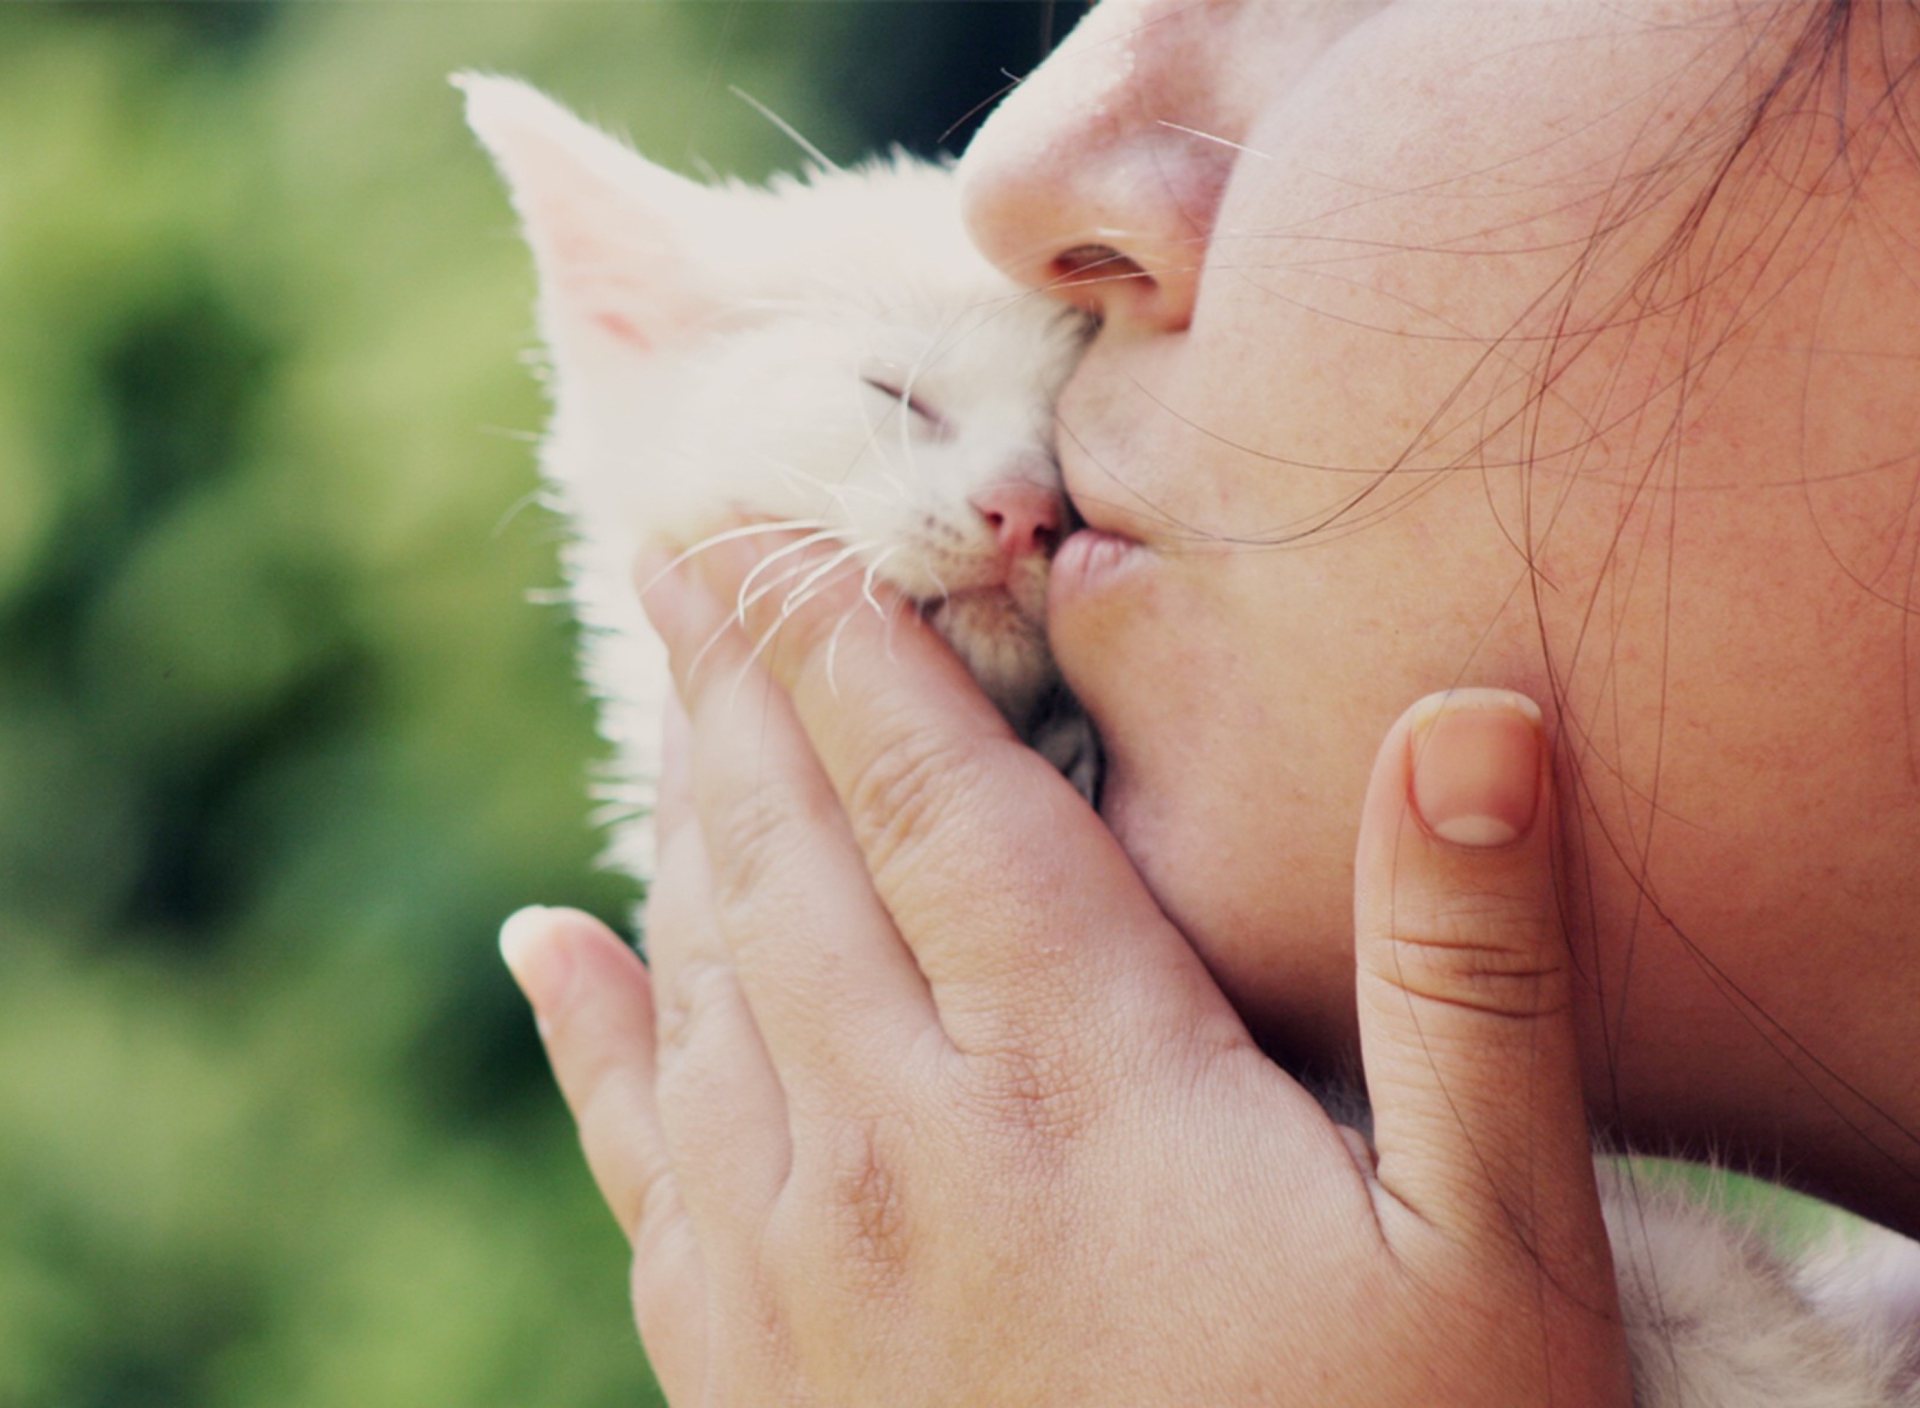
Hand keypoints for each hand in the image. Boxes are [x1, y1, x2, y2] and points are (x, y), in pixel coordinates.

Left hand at [498, 538, 1633, 1404]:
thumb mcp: (1499, 1243)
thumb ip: (1469, 975)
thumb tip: (1469, 722)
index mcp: (1079, 1081)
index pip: (929, 798)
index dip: (844, 647)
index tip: (773, 532)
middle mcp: (900, 1143)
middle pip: (787, 855)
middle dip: (739, 686)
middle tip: (687, 558)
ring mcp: (797, 1260)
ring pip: (705, 972)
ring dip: (681, 816)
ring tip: (670, 699)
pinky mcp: (743, 1367)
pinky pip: (637, 1152)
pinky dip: (591, 1030)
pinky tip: (552, 952)